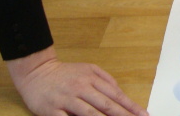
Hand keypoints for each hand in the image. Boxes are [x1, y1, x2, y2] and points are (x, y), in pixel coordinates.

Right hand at [7, 46, 147, 115]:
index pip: (115, 94)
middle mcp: (81, 88)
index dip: (130, 106)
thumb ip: (105, 79)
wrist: (36, 72)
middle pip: (106, 105)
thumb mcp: (88, 68)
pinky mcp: (52, 110)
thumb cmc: (65, 73)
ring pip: (89, 114)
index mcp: (91, 78)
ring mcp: (67, 100)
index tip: (143, 114)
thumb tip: (119, 91)